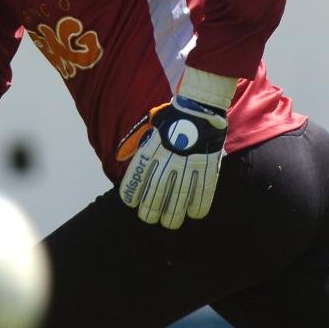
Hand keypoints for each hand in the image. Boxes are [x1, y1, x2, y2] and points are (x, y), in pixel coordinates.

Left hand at [117, 67, 237, 228]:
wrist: (200, 104)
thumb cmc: (173, 117)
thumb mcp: (150, 125)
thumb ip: (136, 141)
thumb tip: (120, 156)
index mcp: (154, 145)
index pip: (138, 173)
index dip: (133, 191)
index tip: (131, 202)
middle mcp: (170, 156)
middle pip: (158, 189)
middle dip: (151, 208)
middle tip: (148, 218)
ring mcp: (190, 160)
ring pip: (180, 194)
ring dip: (173, 212)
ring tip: (168, 223)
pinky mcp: (208, 163)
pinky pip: (204, 189)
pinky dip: (198, 204)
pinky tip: (193, 214)